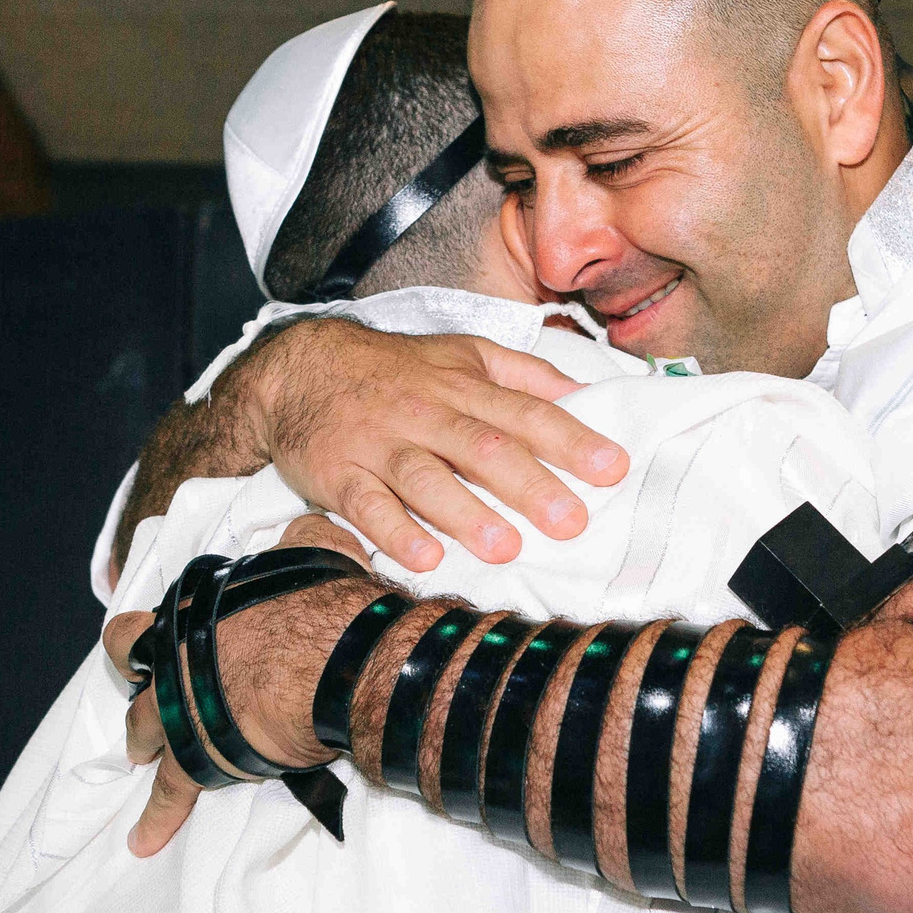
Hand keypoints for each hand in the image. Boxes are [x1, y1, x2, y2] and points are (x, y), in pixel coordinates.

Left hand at [102, 515, 376, 856]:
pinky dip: (156, 819)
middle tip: (149, 702)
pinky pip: (172, 793)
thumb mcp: (316, 549)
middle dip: (141, 692)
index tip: (138, 646)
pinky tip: (141, 841)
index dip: (134, 638)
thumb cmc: (331, 603)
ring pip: (146, 732)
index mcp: (197, 614)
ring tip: (142, 759)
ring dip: (145, 743)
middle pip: (137, 680)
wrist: (343, 659)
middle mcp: (177, 660)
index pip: (136, 626)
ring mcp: (182, 709)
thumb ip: (299, 538)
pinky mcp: (201, 756)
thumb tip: (305, 525)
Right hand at [233, 320, 627, 571]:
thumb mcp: (463, 354)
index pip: (526, 413)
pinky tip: (425, 558)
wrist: (300, 368)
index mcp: (463, 387)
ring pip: (425, 478)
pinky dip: (395, 532)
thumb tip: (586, 394)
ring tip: (505, 548)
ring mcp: (381, 445)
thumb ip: (525, 375)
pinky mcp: (340, 474)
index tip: (612, 468)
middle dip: (529, 485)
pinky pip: (367, 505)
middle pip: (482, 448)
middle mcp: (426, 414)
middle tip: (571, 521)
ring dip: (465, 514)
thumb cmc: (396, 370)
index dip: (571, 440)